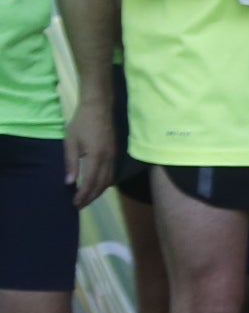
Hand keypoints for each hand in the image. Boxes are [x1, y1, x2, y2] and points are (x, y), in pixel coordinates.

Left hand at [64, 91, 112, 207]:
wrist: (99, 107)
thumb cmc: (82, 123)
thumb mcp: (71, 142)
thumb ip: (71, 163)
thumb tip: (69, 183)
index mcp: (96, 156)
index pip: (91, 181)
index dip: (83, 194)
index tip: (74, 203)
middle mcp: (108, 159)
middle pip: (102, 184)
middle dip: (91, 196)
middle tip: (79, 205)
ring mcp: (113, 156)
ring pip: (109, 180)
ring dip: (98, 191)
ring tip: (87, 198)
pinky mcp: (115, 153)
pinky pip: (112, 173)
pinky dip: (104, 183)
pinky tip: (97, 185)